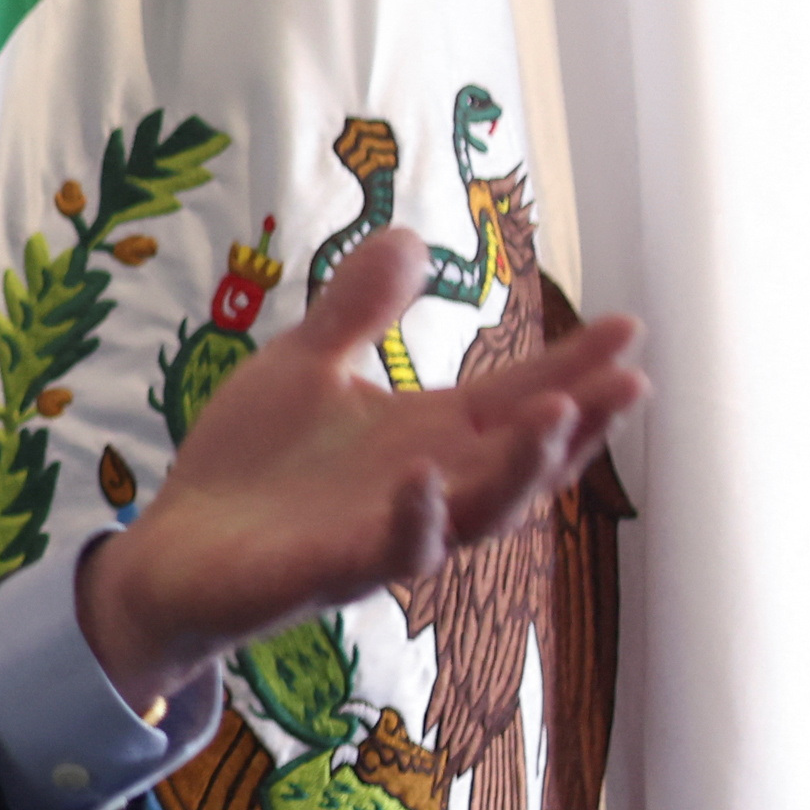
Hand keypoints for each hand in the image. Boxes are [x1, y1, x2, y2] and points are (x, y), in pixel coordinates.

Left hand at [77, 224, 646, 708]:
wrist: (176, 548)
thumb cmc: (252, 465)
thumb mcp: (306, 368)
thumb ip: (358, 311)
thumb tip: (412, 238)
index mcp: (429, 437)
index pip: (516, 398)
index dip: (575, 367)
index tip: (631, 325)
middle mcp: (429, 488)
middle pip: (523, 459)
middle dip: (580, 423)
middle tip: (633, 381)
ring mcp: (388, 534)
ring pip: (480, 512)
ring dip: (521, 467)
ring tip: (561, 415)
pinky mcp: (334, 571)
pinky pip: (391, 551)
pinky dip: (415, 517)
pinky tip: (425, 476)